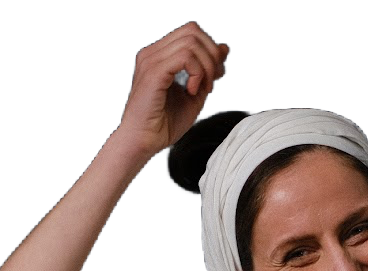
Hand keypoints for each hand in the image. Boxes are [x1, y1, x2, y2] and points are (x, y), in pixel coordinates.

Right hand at [116, 22, 229, 160]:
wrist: (143, 142)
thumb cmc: (164, 124)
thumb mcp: (194, 95)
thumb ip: (207, 72)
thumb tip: (224, 49)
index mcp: (160, 56)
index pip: (191, 33)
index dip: (210, 51)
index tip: (218, 76)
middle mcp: (153, 53)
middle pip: (192, 31)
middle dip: (212, 56)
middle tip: (214, 82)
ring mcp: (151, 60)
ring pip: (191, 42)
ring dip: (206, 66)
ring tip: (203, 89)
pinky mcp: (154, 72)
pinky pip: (185, 57)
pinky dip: (197, 73)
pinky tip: (193, 91)